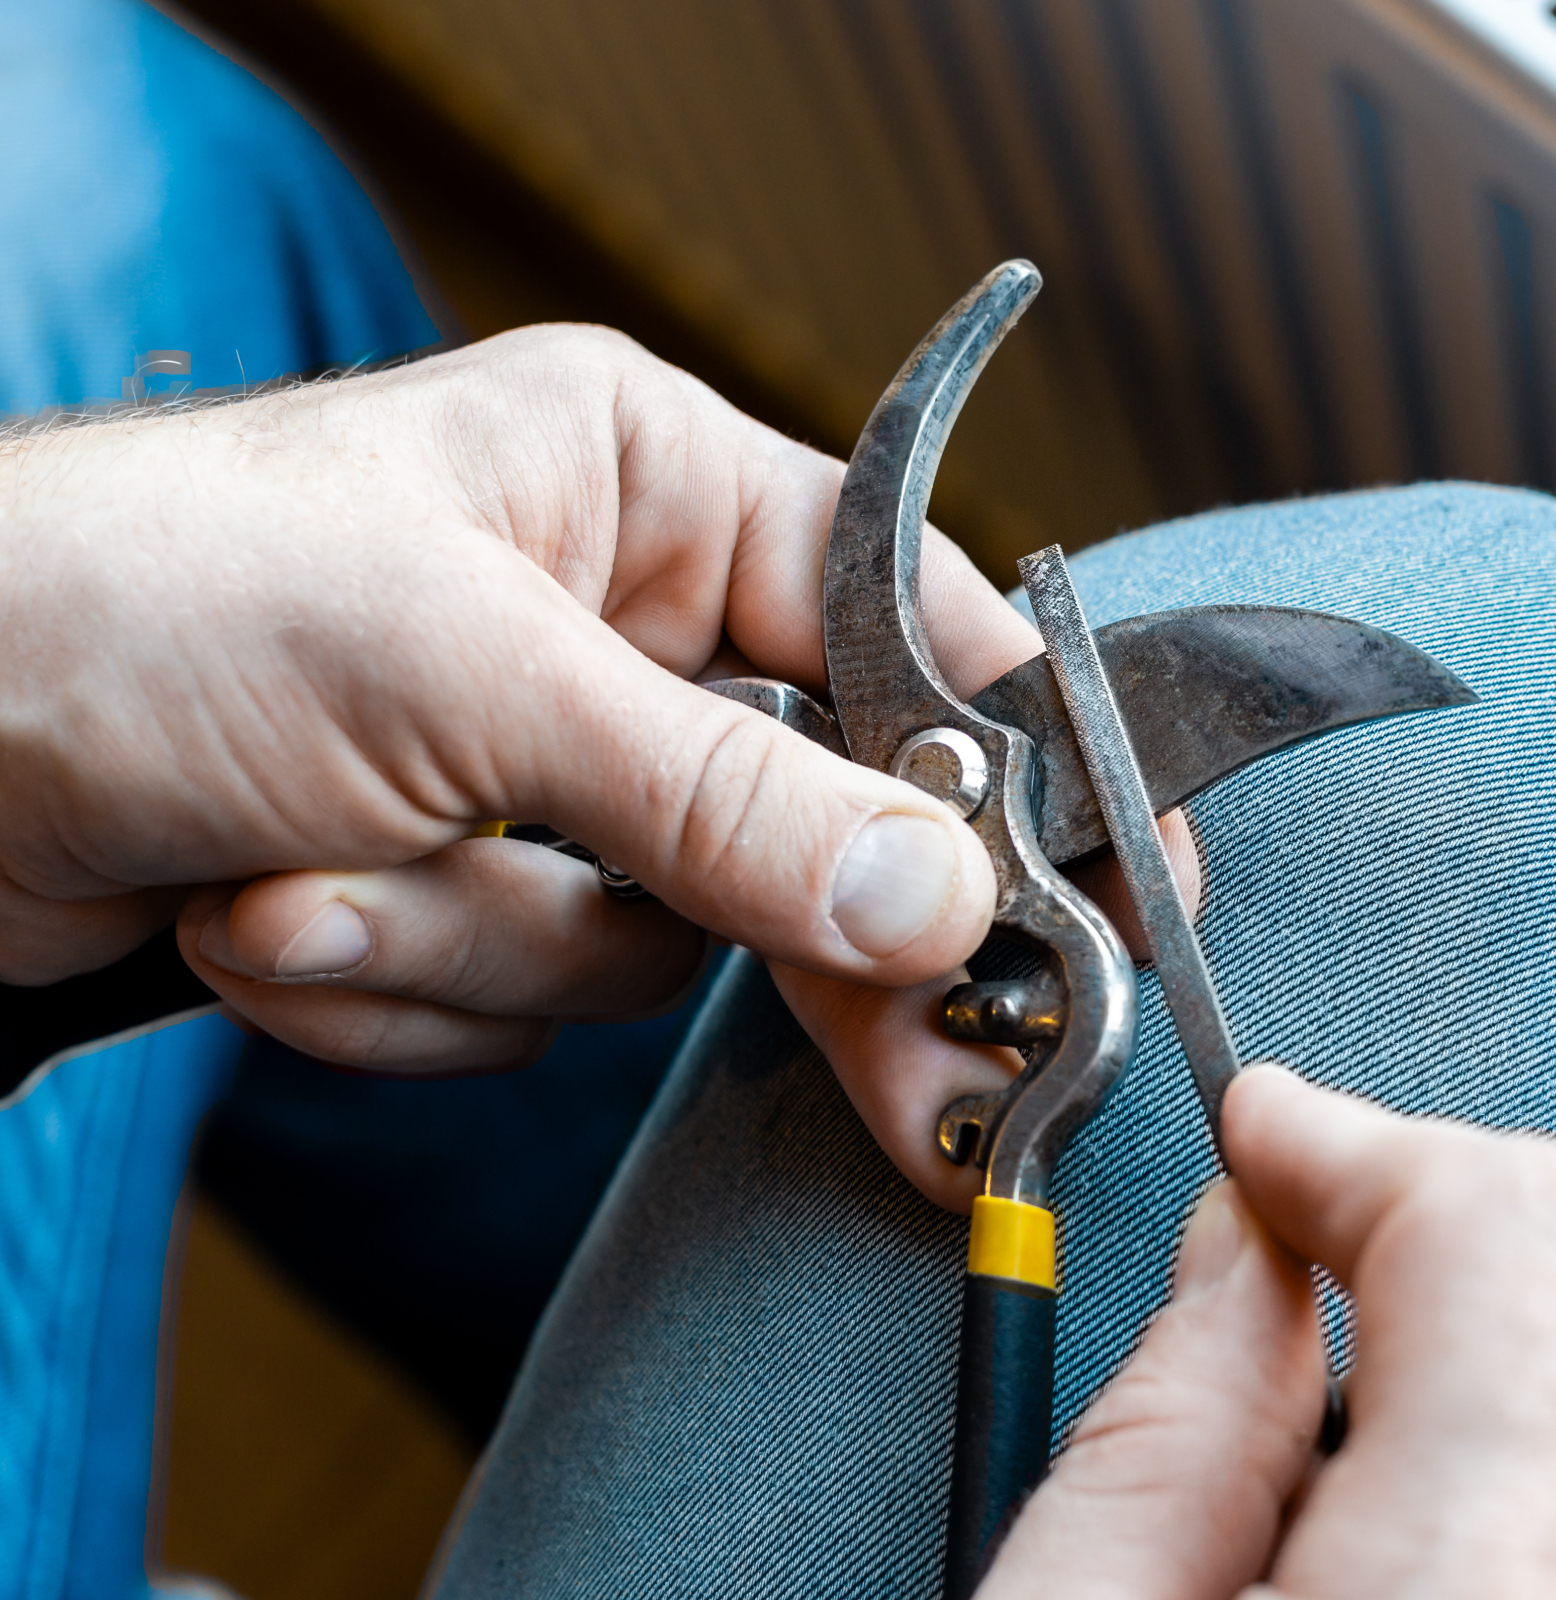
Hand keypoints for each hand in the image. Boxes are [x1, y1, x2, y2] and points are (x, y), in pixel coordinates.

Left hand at [0, 326, 1190, 1207]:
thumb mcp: (473, 678)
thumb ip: (733, 800)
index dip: (1022, 765)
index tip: (1130, 893)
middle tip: (938, 1088)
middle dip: (803, 947)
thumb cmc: (146, 601)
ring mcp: (537, 763)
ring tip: (311, 880)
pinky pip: (522, 994)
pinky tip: (263, 910)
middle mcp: (615, 617)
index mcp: (647, 484)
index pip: (914, 623)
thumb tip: (945, 895)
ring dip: (477, 947)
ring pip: (651, 938)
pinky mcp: (457, 879)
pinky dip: (398, 984)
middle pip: (817, 814)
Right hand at [981, 1065, 1555, 1598]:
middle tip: (1257, 1250)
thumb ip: (1162, 1428)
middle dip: (1405, 1236)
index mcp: (1464, 1589)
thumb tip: (1237, 1250)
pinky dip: (1497, 1465)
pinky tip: (1365, 1526)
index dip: (1362, 1138)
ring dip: (1451, 1355)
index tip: (1259, 1134)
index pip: (1511, 1233)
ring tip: (1288, 1433)